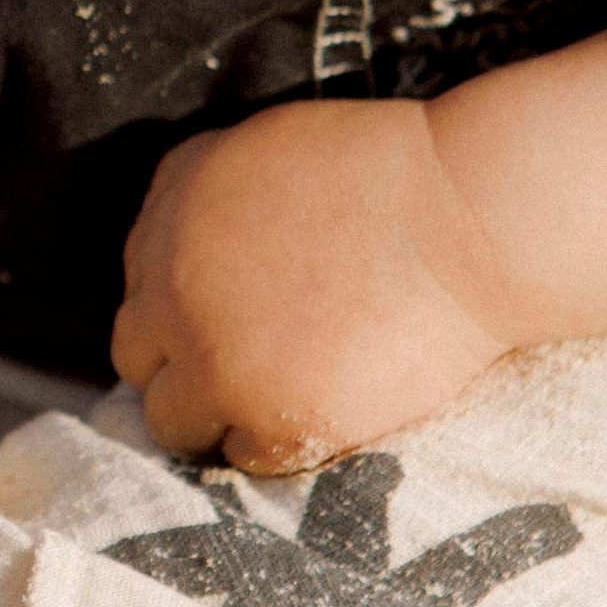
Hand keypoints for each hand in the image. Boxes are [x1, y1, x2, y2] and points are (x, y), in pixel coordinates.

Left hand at [110, 97, 519, 472]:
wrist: (470, 220)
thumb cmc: (398, 175)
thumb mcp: (272, 151)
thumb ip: (208, 203)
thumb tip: (180, 258)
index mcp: (172, 206)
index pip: (140, 283)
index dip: (182, 307)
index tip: (227, 321)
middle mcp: (169, 281)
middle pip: (136, 353)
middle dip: (183, 363)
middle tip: (243, 369)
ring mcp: (212, 355)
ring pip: (170, 419)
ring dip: (214, 415)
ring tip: (274, 404)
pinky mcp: (265, 413)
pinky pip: (240, 455)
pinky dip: (274, 445)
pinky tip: (319, 416)